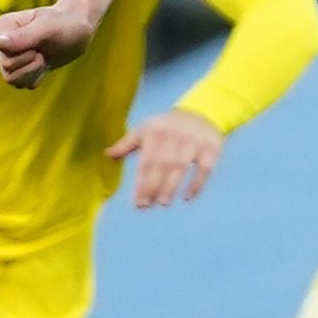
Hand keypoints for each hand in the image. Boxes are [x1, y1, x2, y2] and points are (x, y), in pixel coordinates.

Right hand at [0, 0, 95, 87]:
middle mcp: (0, 40)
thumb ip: (24, 36)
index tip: (39, 42)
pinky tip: (43, 63)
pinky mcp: (16, 67)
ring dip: (34, 71)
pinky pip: (20, 84)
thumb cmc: (64, 24)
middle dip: (32, 63)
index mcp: (3, 26)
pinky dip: (36, 76)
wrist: (76, 31)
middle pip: (7, 69)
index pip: (5, 57)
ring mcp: (7, 55)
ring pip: (12, 80)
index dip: (26, 55)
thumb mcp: (48, 28)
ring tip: (43, 56)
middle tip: (43, 49)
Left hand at [110, 107, 227, 208]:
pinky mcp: (211, 148)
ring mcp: (193, 141)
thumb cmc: (167, 127)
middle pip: (162, 165)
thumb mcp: (146, 130)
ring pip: (180, 167)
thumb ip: (127, 144)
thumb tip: (107, 155)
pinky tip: (187, 197)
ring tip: (162, 203)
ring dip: (170, 186)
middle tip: (146, 205)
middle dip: (152, 187)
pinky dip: (196, 184)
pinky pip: (204, 169)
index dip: (141, 183)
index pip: (146, 162)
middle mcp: (173, 136)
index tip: (138, 202)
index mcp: (155, 132)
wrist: (201, 112)